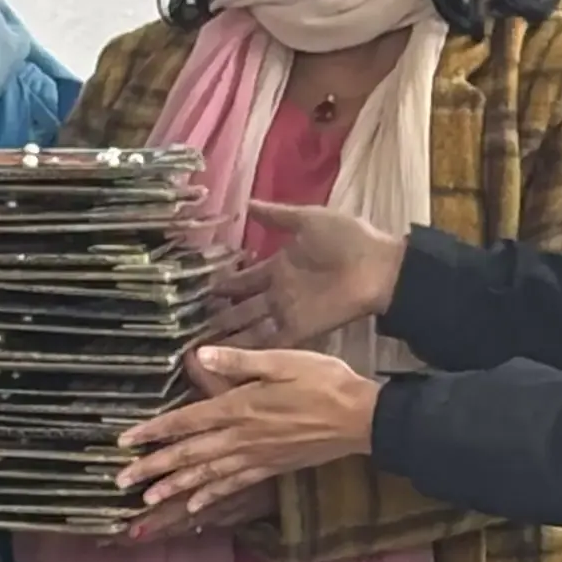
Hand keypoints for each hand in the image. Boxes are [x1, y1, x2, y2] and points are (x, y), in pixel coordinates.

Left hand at [118, 347, 380, 517]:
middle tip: (120, 481)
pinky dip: (212, 496)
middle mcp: (242, 437)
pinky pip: (234, 485)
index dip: (153, 432)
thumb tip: (197, 354)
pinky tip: (195, 508)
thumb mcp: (282, 359)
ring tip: (146, 499)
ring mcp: (256, 457)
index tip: (124, 441)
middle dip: (153, 468)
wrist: (361, 417)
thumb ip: (239, 359)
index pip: (186, 421)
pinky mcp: (271, 468)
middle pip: (188, 454)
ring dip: (175, 488)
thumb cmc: (324, 380)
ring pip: (206, 475)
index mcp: (240, 406)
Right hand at [209, 202, 402, 349]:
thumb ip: (275, 215)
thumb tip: (245, 202)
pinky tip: (222, 359)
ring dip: (226, 337)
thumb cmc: (346, 238)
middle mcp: (278, 293)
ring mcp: (287, 314)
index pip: (241, 278)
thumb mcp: (306, 218)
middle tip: (184, 327)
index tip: (191, 291)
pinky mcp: (299, 331)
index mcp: (278, 266)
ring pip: (248, 328)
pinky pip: (269, 344)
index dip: (219, 285)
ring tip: (195, 347)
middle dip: (215, 316)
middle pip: (240, 308)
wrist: (377, 266)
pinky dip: (248, 352)